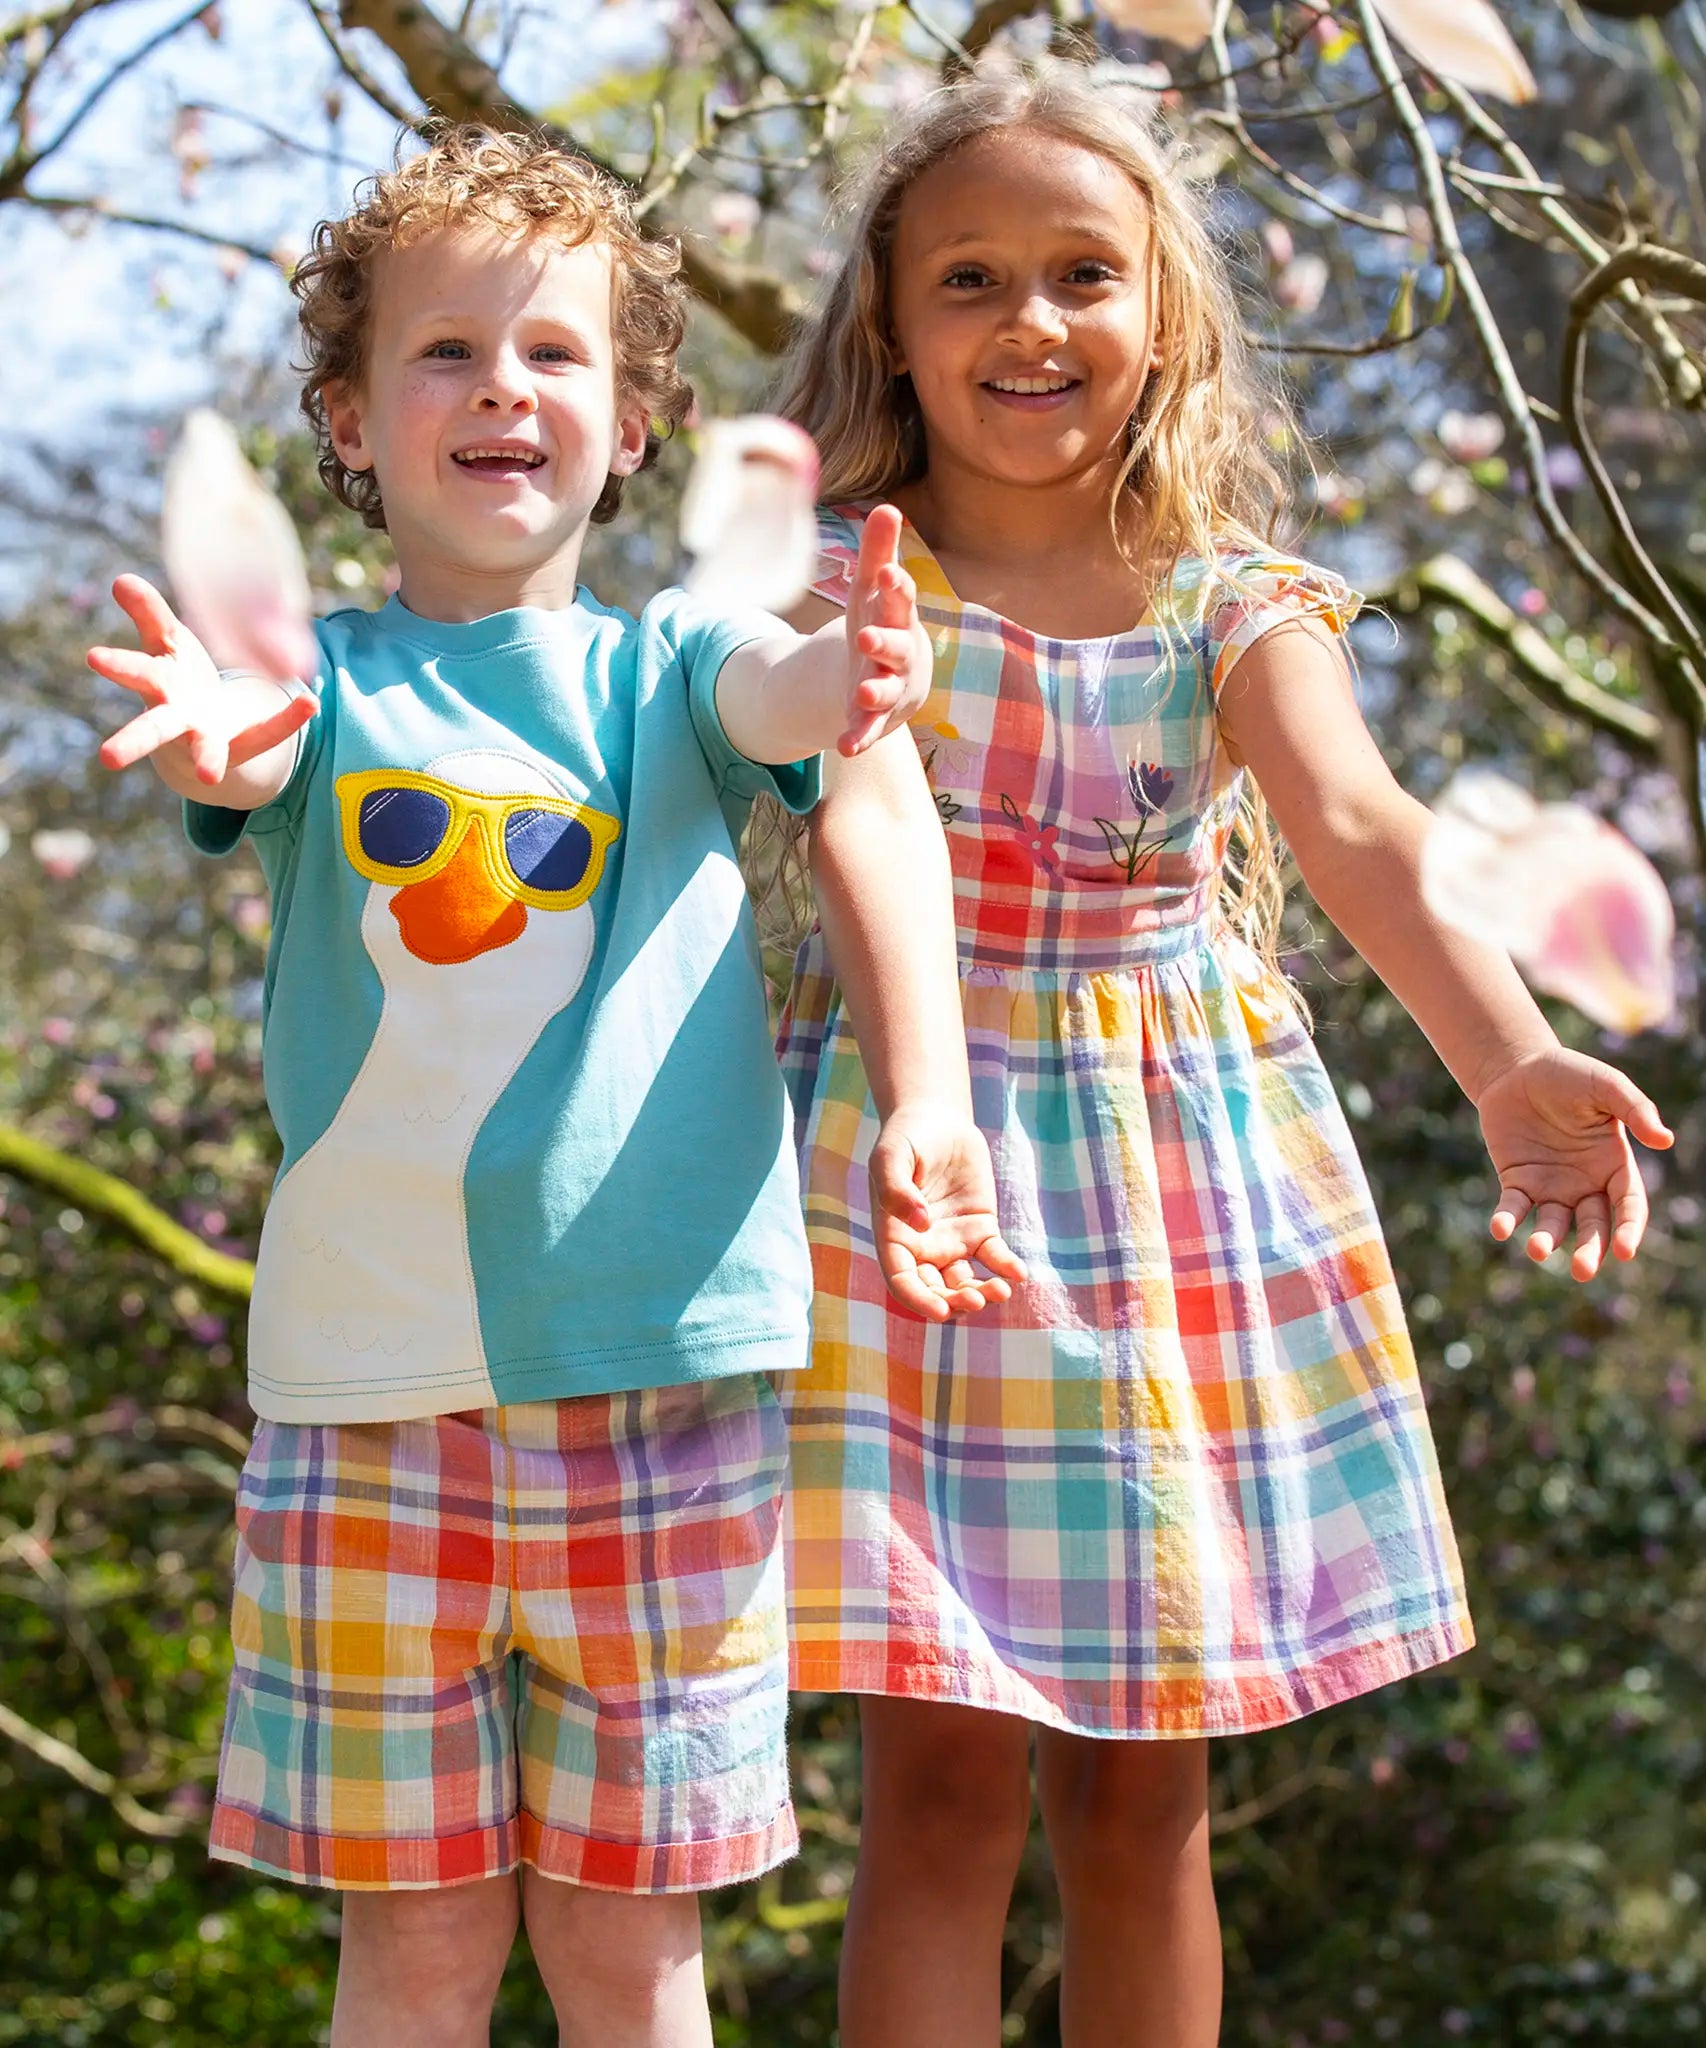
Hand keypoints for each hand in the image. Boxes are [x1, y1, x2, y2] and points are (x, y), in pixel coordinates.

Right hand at [89, 574, 315, 784]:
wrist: (199, 731)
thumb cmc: (178, 679)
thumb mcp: (167, 643)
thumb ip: (149, 613)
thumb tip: (120, 580)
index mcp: (158, 686)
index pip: (139, 672)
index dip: (119, 665)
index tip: (95, 657)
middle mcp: (176, 719)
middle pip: (152, 730)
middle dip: (132, 742)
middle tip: (108, 758)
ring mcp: (206, 739)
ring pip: (202, 752)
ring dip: (206, 761)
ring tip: (209, 775)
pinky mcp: (240, 747)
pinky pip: (266, 734)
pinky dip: (288, 718)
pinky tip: (310, 703)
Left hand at [838, 504, 933, 757]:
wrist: (888, 677)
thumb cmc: (881, 621)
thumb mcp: (872, 590)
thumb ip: (879, 552)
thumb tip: (888, 506)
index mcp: (899, 618)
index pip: (901, 600)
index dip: (895, 588)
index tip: (886, 573)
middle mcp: (899, 654)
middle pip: (896, 647)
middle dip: (884, 641)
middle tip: (867, 636)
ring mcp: (888, 687)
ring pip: (885, 690)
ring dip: (874, 691)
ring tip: (861, 692)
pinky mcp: (873, 718)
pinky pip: (869, 730)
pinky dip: (860, 738)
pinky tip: (846, 747)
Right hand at [868, 1104, 1026, 1320]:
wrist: (936, 1118)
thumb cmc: (906, 1137)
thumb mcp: (890, 1157)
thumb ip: (895, 1189)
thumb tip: (919, 1223)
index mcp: (894, 1238)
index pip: (902, 1282)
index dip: (919, 1301)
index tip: (941, 1311)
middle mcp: (922, 1247)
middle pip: (936, 1291)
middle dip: (955, 1304)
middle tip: (977, 1299)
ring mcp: (953, 1241)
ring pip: (966, 1282)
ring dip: (982, 1293)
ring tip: (1001, 1291)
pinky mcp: (981, 1228)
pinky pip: (994, 1257)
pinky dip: (1006, 1268)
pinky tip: (1018, 1272)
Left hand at [1477, 1048, 1672, 1279]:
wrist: (1518, 1068)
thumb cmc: (1569, 1075)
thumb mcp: (1605, 1085)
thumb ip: (1635, 1109)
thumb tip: (1665, 1141)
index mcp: (1615, 1164)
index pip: (1628, 1205)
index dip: (1629, 1229)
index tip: (1626, 1251)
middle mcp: (1586, 1182)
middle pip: (1594, 1225)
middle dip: (1591, 1250)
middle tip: (1582, 1272)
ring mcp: (1551, 1185)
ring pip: (1553, 1223)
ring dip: (1546, 1240)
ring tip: (1537, 1250)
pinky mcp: (1517, 1180)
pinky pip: (1514, 1206)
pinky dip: (1507, 1219)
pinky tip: (1500, 1228)